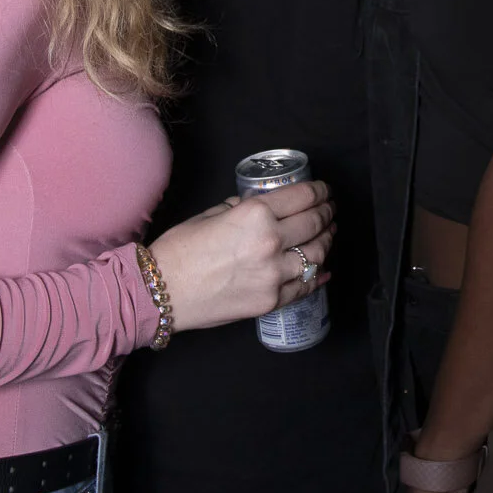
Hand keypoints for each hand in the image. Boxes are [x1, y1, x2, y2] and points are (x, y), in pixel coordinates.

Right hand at [146, 181, 333, 328]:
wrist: (161, 291)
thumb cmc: (180, 248)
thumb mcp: (212, 213)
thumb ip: (243, 207)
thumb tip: (263, 206)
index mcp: (256, 214)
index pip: (303, 197)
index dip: (320, 191)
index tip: (324, 190)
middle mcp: (270, 242)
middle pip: (315, 223)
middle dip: (328, 213)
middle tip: (331, 210)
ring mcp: (273, 275)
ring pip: (317, 255)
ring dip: (327, 241)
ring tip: (328, 234)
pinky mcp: (271, 301)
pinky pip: (304, 287)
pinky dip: (318, 277)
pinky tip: (324, 270)